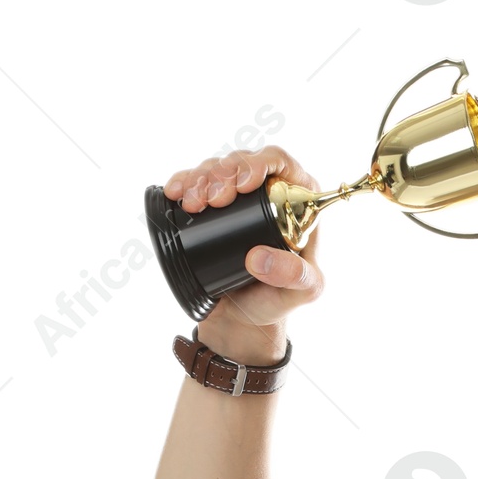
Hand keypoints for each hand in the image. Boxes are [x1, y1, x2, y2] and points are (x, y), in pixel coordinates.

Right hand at [162, 146, 325, 362]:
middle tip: (213, 200)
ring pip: (216, 168)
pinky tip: (174, 193)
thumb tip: (258, 257)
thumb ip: (295, 276)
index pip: (282, 164)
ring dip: (201, 179)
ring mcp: (237, 200)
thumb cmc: (278, 300)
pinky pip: (194, 182)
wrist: (242, 317)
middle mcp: (267, 193)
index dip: (261, 164)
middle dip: (224, 173)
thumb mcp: (302, 292)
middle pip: (243, 161)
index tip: (242, 185)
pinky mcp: (210, 208)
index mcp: (298, 203)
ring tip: (193, 204)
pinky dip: (182, 183)